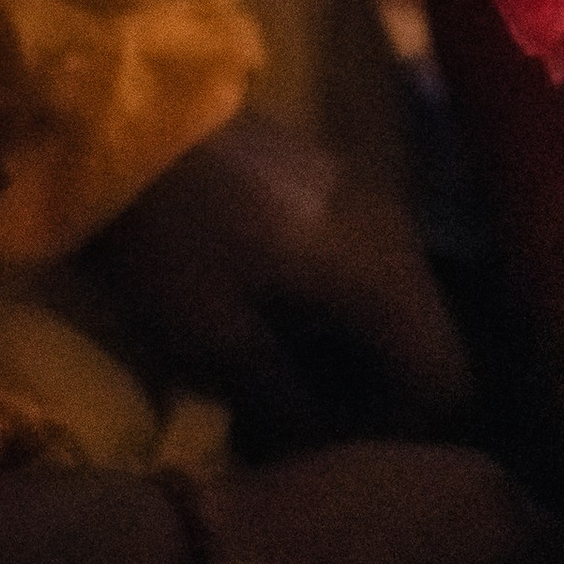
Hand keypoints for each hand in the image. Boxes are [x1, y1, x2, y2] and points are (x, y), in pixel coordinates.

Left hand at [94, 115, 468, 452]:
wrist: (118, 116)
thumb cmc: (168, 234)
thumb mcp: (214, 337)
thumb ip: (287, 403)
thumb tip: (323, 446)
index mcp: (382, 274)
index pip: (446, 381)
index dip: (398, 431)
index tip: (329, 445)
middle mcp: (398, 231)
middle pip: (428, 339)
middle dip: (377, 392)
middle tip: (303, 416)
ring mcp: (367, 194)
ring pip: (396, 300)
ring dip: (354, 346)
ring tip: (283, 369)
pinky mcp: (329, 177)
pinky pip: (365, 261)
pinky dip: (338, 304)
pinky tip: (276, 312)